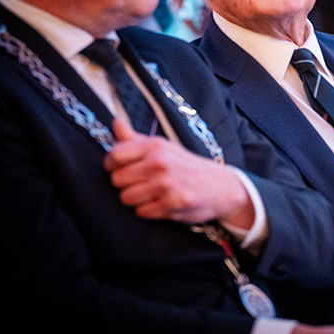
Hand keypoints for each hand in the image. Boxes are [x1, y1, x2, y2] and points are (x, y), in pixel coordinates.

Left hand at [104, 119, 254, 227]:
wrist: (221, 187)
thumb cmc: (187, 166)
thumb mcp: (164, 147)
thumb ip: (135, 138)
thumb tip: (115, 122)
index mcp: (155, 146)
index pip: (114, 156)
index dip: (112, 165)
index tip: (121, 168)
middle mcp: (160, 162)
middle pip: (117, 180)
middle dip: (126, 184)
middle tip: (141, 183)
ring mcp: (166, 184)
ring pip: (126, 197)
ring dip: (136, 199)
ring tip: (151, 194)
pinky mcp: (172, 204)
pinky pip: (142, 212)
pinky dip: (149, 210)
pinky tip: (161, 203)